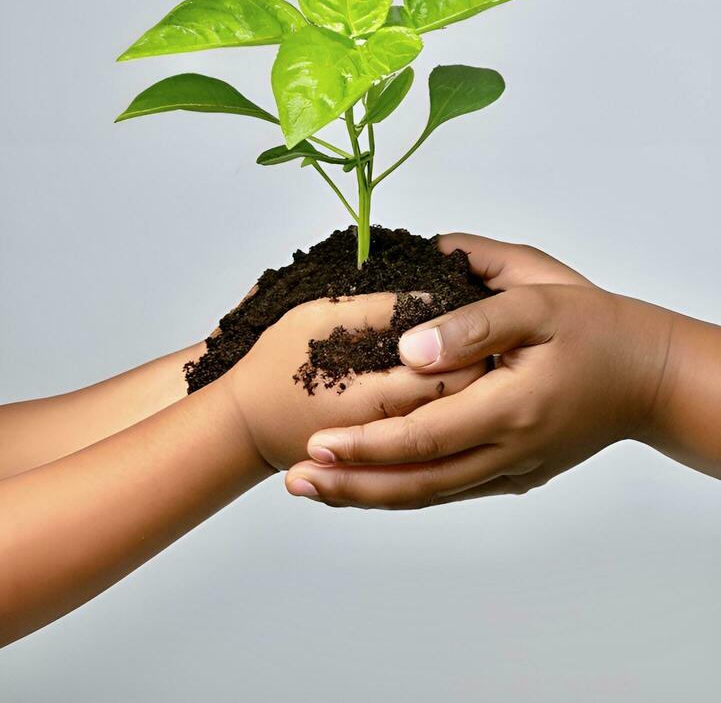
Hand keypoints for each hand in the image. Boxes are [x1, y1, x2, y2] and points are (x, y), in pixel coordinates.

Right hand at [227, 292, 483, 475]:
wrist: (241, 426)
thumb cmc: (273, 366)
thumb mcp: (318, 319)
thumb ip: (377, 310)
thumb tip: (431, 298)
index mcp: (373, 397)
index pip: (453, 378)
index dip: (474, 347)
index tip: (480, 317)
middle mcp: (390, 435)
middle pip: (461, 407)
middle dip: (476, 371)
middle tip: (484, 338)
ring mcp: (386, 458)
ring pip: (450, 429)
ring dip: (463, 396)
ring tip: (469, 359)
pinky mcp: (381, 466)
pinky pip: (428, 448)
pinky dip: (441, 417)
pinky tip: (444, 392)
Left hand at [285, 235, 676, 506]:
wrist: (647, 375)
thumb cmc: (595, 326)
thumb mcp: (537, 298)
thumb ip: (471, 322)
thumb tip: (408, 348)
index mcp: (510, 408)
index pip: (422, 437)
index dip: (365, 445)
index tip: (315, 443)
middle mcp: (508, 452)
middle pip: (416, 483)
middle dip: (351, 484)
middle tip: (295, 482)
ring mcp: (512, 469)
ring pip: (431, 494)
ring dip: (371, 494)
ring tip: (319, 489)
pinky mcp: (516, 472)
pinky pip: (452, 488)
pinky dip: (407, 489)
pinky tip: (373, 482)